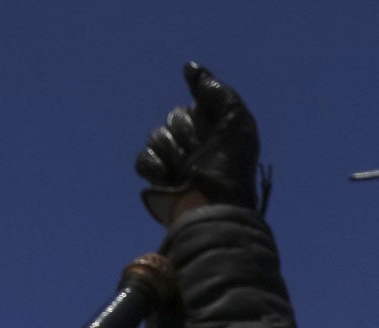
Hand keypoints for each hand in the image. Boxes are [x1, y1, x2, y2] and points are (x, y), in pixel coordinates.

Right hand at [135, 63, 263, 222]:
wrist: (212, 209)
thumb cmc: (230, 168)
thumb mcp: (235, 121)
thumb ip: (215, 91)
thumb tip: (190, 68)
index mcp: (216, 132)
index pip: (194, 106)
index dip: (200, 116)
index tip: (209, 129)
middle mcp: (197, 146)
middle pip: (174, 118)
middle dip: (185, 133)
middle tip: (199, 153)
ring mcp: (177, 163)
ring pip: (157, 136)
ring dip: (171, 150)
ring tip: (184, 169)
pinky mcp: (159, 180)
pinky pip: (143, 158)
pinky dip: (153, 164)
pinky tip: (167, 176)